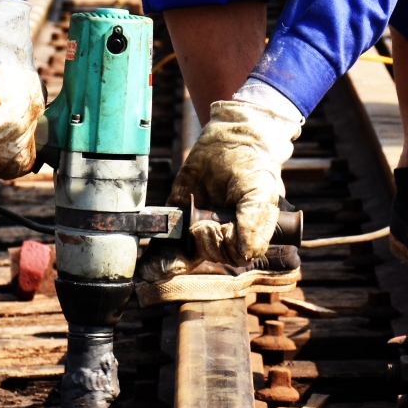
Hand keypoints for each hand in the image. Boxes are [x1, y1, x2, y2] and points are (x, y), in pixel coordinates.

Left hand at [169, 98, 300, 261]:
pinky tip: (147, 268)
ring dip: (170, 264)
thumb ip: (254, 221)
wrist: (229, 138)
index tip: (219, 227)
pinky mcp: (180, 218)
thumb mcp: (260, 190)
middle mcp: (224, 233)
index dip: (225, 245)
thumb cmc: (251, 165)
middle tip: (201, 223)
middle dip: (204, 243)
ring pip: (187, 257)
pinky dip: (157, 257)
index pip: (235, 255)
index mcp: (247, 232)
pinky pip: (169, 243)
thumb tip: (246, 252)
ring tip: (154, 267)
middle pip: (211, 255)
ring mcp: (201, 227)